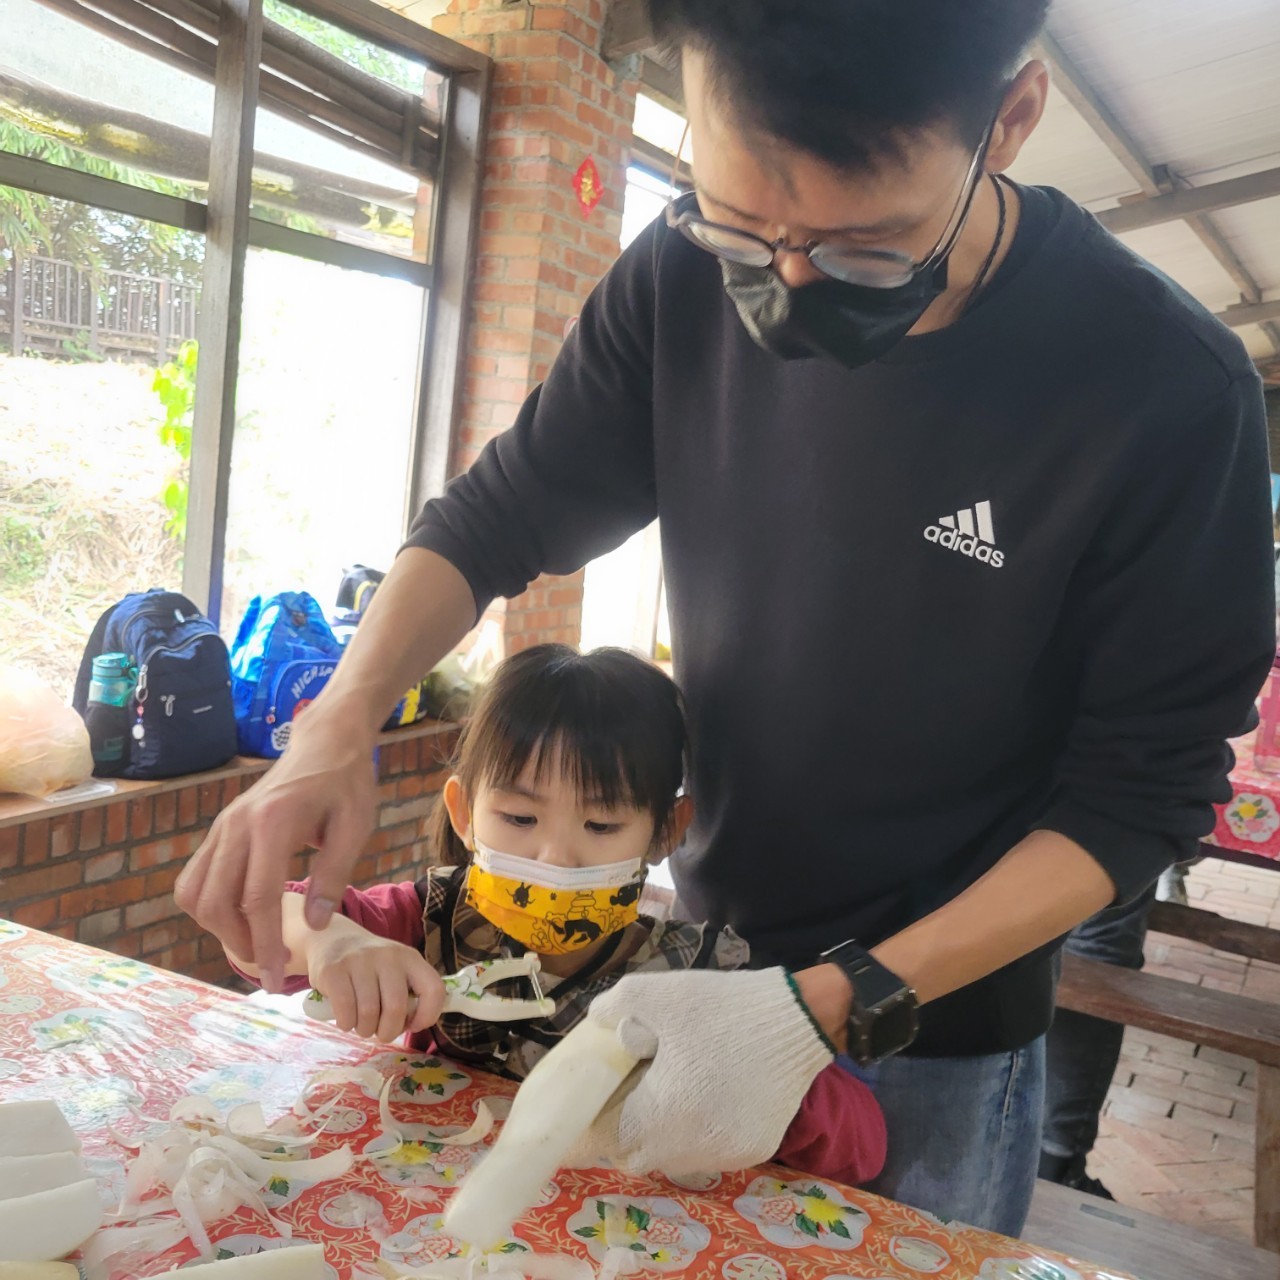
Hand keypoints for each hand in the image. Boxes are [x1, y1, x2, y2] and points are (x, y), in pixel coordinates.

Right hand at [175, 700, 376, 991]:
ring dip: (219, 928)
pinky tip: (243, 918)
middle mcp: (237, 825)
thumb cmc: (347, 782)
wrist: (325, 741)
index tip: (278, 979)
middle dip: (240, 944)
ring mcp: (223, 826)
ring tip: (256, 944)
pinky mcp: (220, 830)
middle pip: (216, 902)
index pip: (257, 898)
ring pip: (195, 893)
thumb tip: (312, 924)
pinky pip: (196, 877)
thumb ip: (333, 873)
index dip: (265, 944)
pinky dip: (210, 907)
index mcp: (273, 823)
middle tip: (272, 969)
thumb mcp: (356, 825)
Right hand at [310, 924, 445, 1041]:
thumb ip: (409, 993)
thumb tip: (416, 1023)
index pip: (434, 989)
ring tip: (362, 1024)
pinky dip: (347, 1024)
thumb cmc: (371, 966)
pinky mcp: (334, 970)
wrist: (333, 940)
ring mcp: (360, 961)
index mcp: (410, 958)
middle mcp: (388, 956)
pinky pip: (345, 1011)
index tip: (413, 1025)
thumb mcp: (397, 970)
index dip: (428, 1016)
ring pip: (369, 1013)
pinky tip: (346, 1019)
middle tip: (380, 1032)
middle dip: (388, 1031)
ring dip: (365, 1030)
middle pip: (396, 1008)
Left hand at [565, 967, 833, 1175]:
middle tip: (626, 1093)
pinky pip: (710, 1151)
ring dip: (662, 1134)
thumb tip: (594, 1023)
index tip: (589, 1106)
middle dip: (625, 1131)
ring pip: (675, 1157)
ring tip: (669, 1091)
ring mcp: (727, 1154)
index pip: (608, 1143)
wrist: (798, 1018)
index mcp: (662, 1116)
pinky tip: (707, 1096)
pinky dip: (698, 1132)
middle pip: (638, 1155)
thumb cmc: (722, 1008)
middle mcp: (693, 1148)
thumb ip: (612, 1009)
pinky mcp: (755, 1150)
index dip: (591, 1127)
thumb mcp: (658, 994)